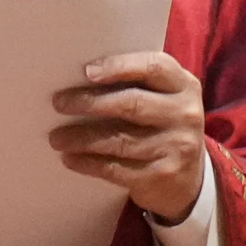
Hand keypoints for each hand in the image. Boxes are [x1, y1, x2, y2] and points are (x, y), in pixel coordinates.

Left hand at [50, 51, 205, 222]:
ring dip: (81, 138)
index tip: (87, 71)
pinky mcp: (163, 175)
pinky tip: (70, 158)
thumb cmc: (159, 125)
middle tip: (59, 103)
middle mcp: (185, 114)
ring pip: (120, 140)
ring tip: (56, 137)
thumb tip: (76, 78)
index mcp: (183, 85)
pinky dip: (88, 163)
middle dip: (90, 102)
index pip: (155, 67)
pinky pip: (117, 168)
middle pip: (131, 104)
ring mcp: (177, 147)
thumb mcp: (160, 98)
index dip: (119, 66)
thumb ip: (133, 83)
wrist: (188, 178)